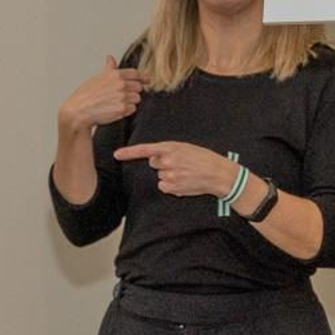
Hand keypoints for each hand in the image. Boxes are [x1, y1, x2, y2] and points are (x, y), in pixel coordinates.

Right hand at [59, 55, 144, 134]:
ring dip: (129, 102)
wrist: (77, 112)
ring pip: (137, 99)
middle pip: (139, 88)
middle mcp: (120, 84)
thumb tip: (110, 58)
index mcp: (115, 74)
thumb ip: (109, 68)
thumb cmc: (85, 96)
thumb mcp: (96, 78)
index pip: (136, 74)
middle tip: (121, 96)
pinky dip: (126, 111)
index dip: (143, 77)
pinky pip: (132, 109)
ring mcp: (122, 96)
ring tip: (115, 104)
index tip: (147, 80)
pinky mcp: (122, 109)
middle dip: (132, 92)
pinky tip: (115, 110)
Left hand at [114, 141, 236, 197]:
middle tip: (180, 163)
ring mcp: (169, 175)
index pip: (146, 150)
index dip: (129, 153)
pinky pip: (164, 186)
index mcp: (171, 147)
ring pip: (160, 175)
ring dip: (169, 175)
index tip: (117, 154)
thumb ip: (169, 151)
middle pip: (153, 163)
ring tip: (185, 173)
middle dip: (163, 163)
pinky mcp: (172, 187)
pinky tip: (184, 181)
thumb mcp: (187, 148)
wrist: (218, 173)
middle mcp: (168, 161)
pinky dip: (172, 185)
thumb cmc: (204, 159)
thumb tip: (155, 159)